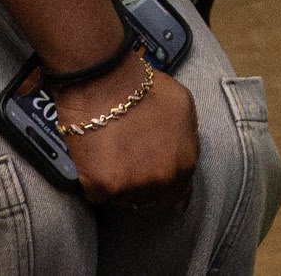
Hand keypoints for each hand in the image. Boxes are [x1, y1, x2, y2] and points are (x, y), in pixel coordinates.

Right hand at [58, 58, 200, 209]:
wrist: (106, 81)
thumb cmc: (142, 88)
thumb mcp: (184, 106)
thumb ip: (187, 137)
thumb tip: (181, 154)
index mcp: (185, 163)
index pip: (176, 193)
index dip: (162, 185)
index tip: (150, 179)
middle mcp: (162, 180)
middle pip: (149, 199)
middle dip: (139, 184)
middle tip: (126, 163)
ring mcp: (133, 186)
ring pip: (123, 198)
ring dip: (117, 183)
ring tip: (110, 155)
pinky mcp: (103, 187)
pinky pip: (96, 194)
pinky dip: (93, 180)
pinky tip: (95, 157)